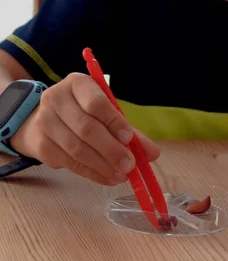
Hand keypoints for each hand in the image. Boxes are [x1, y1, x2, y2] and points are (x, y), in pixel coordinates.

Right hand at [9, 73, 159, 184]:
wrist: (42, 119)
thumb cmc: (83, 111)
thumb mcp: (105, 111)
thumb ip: (128, 129)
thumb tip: (153, 153)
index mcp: (77, 83)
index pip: (96, 102)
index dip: (114, 122)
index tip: (129, 139)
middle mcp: (57, 99)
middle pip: (86, 128)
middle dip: (111, 149)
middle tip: (129, 165)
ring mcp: (45, 122)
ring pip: (77, 149)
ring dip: (102, 165)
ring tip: (121, 175)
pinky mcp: (41, 145)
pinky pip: (69, 163)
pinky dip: (91, 173)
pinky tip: (106, 177)